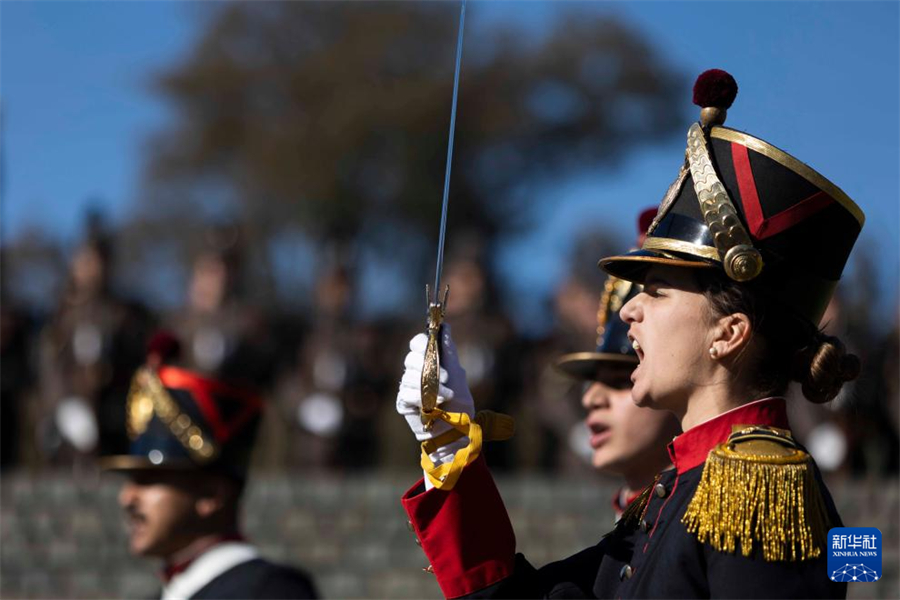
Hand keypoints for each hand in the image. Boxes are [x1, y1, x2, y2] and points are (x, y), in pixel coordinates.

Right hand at [396, 324, 474, 441]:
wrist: (456, 434)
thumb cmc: (460, 406)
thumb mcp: (459, 376)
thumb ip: (449, 353)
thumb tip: (446, 327)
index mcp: (430, 362)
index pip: (417, 343)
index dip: (420, 342)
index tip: (430, 346)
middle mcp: (417, 372)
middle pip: (410, 358)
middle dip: (427, 366)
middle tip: (446, 378)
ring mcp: (408, 387)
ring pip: (408, 376)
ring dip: (429, 386)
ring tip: (446, 397)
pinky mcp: (403, 402)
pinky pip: (406, 392)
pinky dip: (420, 398)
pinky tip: (430, 406)